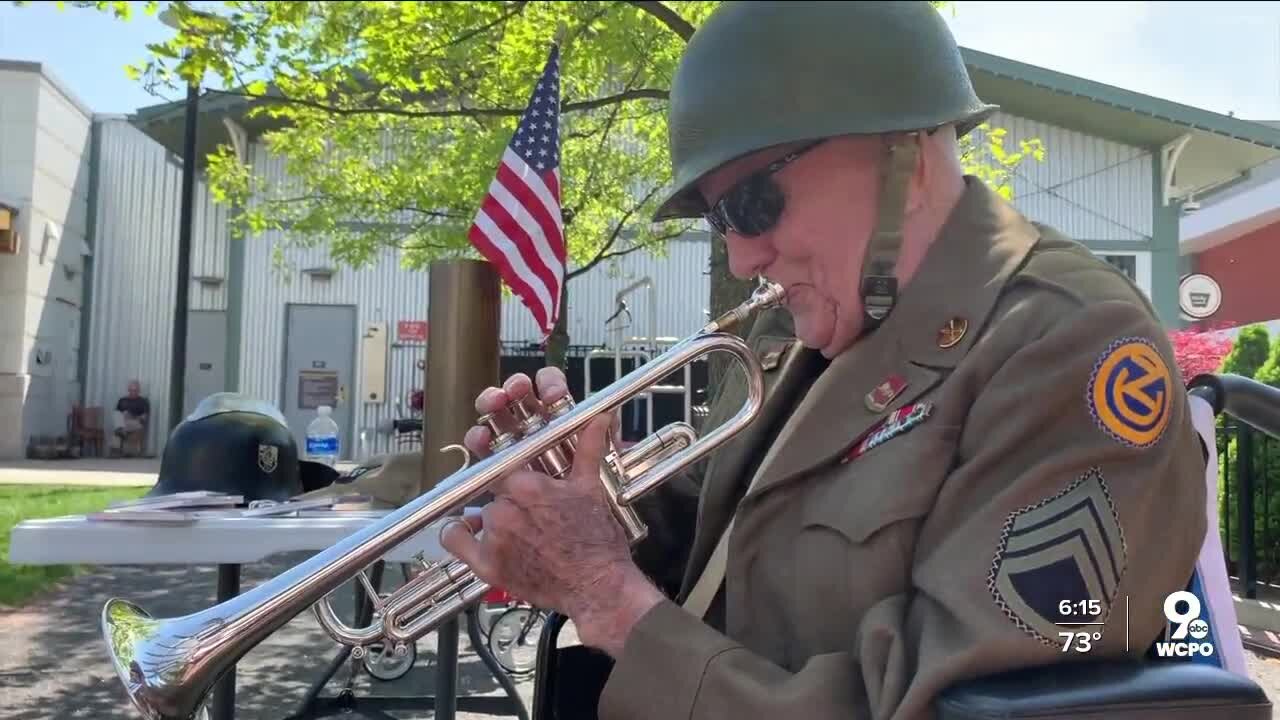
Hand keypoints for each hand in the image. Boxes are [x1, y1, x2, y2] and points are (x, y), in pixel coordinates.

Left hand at [439, 368, 663, 655]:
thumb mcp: (592, 490)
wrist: (597, 588)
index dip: (516, 475)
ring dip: (497, 519)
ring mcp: (493, 539)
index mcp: (527, 486)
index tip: (523, 484)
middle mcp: (505, 510)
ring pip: (483, 514)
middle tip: (532, 514)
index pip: (505, 466)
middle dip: (512, 500)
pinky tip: (471, 531)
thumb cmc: (597, 542)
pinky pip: (455, 539)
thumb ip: (588, 449)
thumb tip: (599, 417)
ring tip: (522, 533)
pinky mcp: (486, 566)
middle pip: (495, 492)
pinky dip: (459, 533)